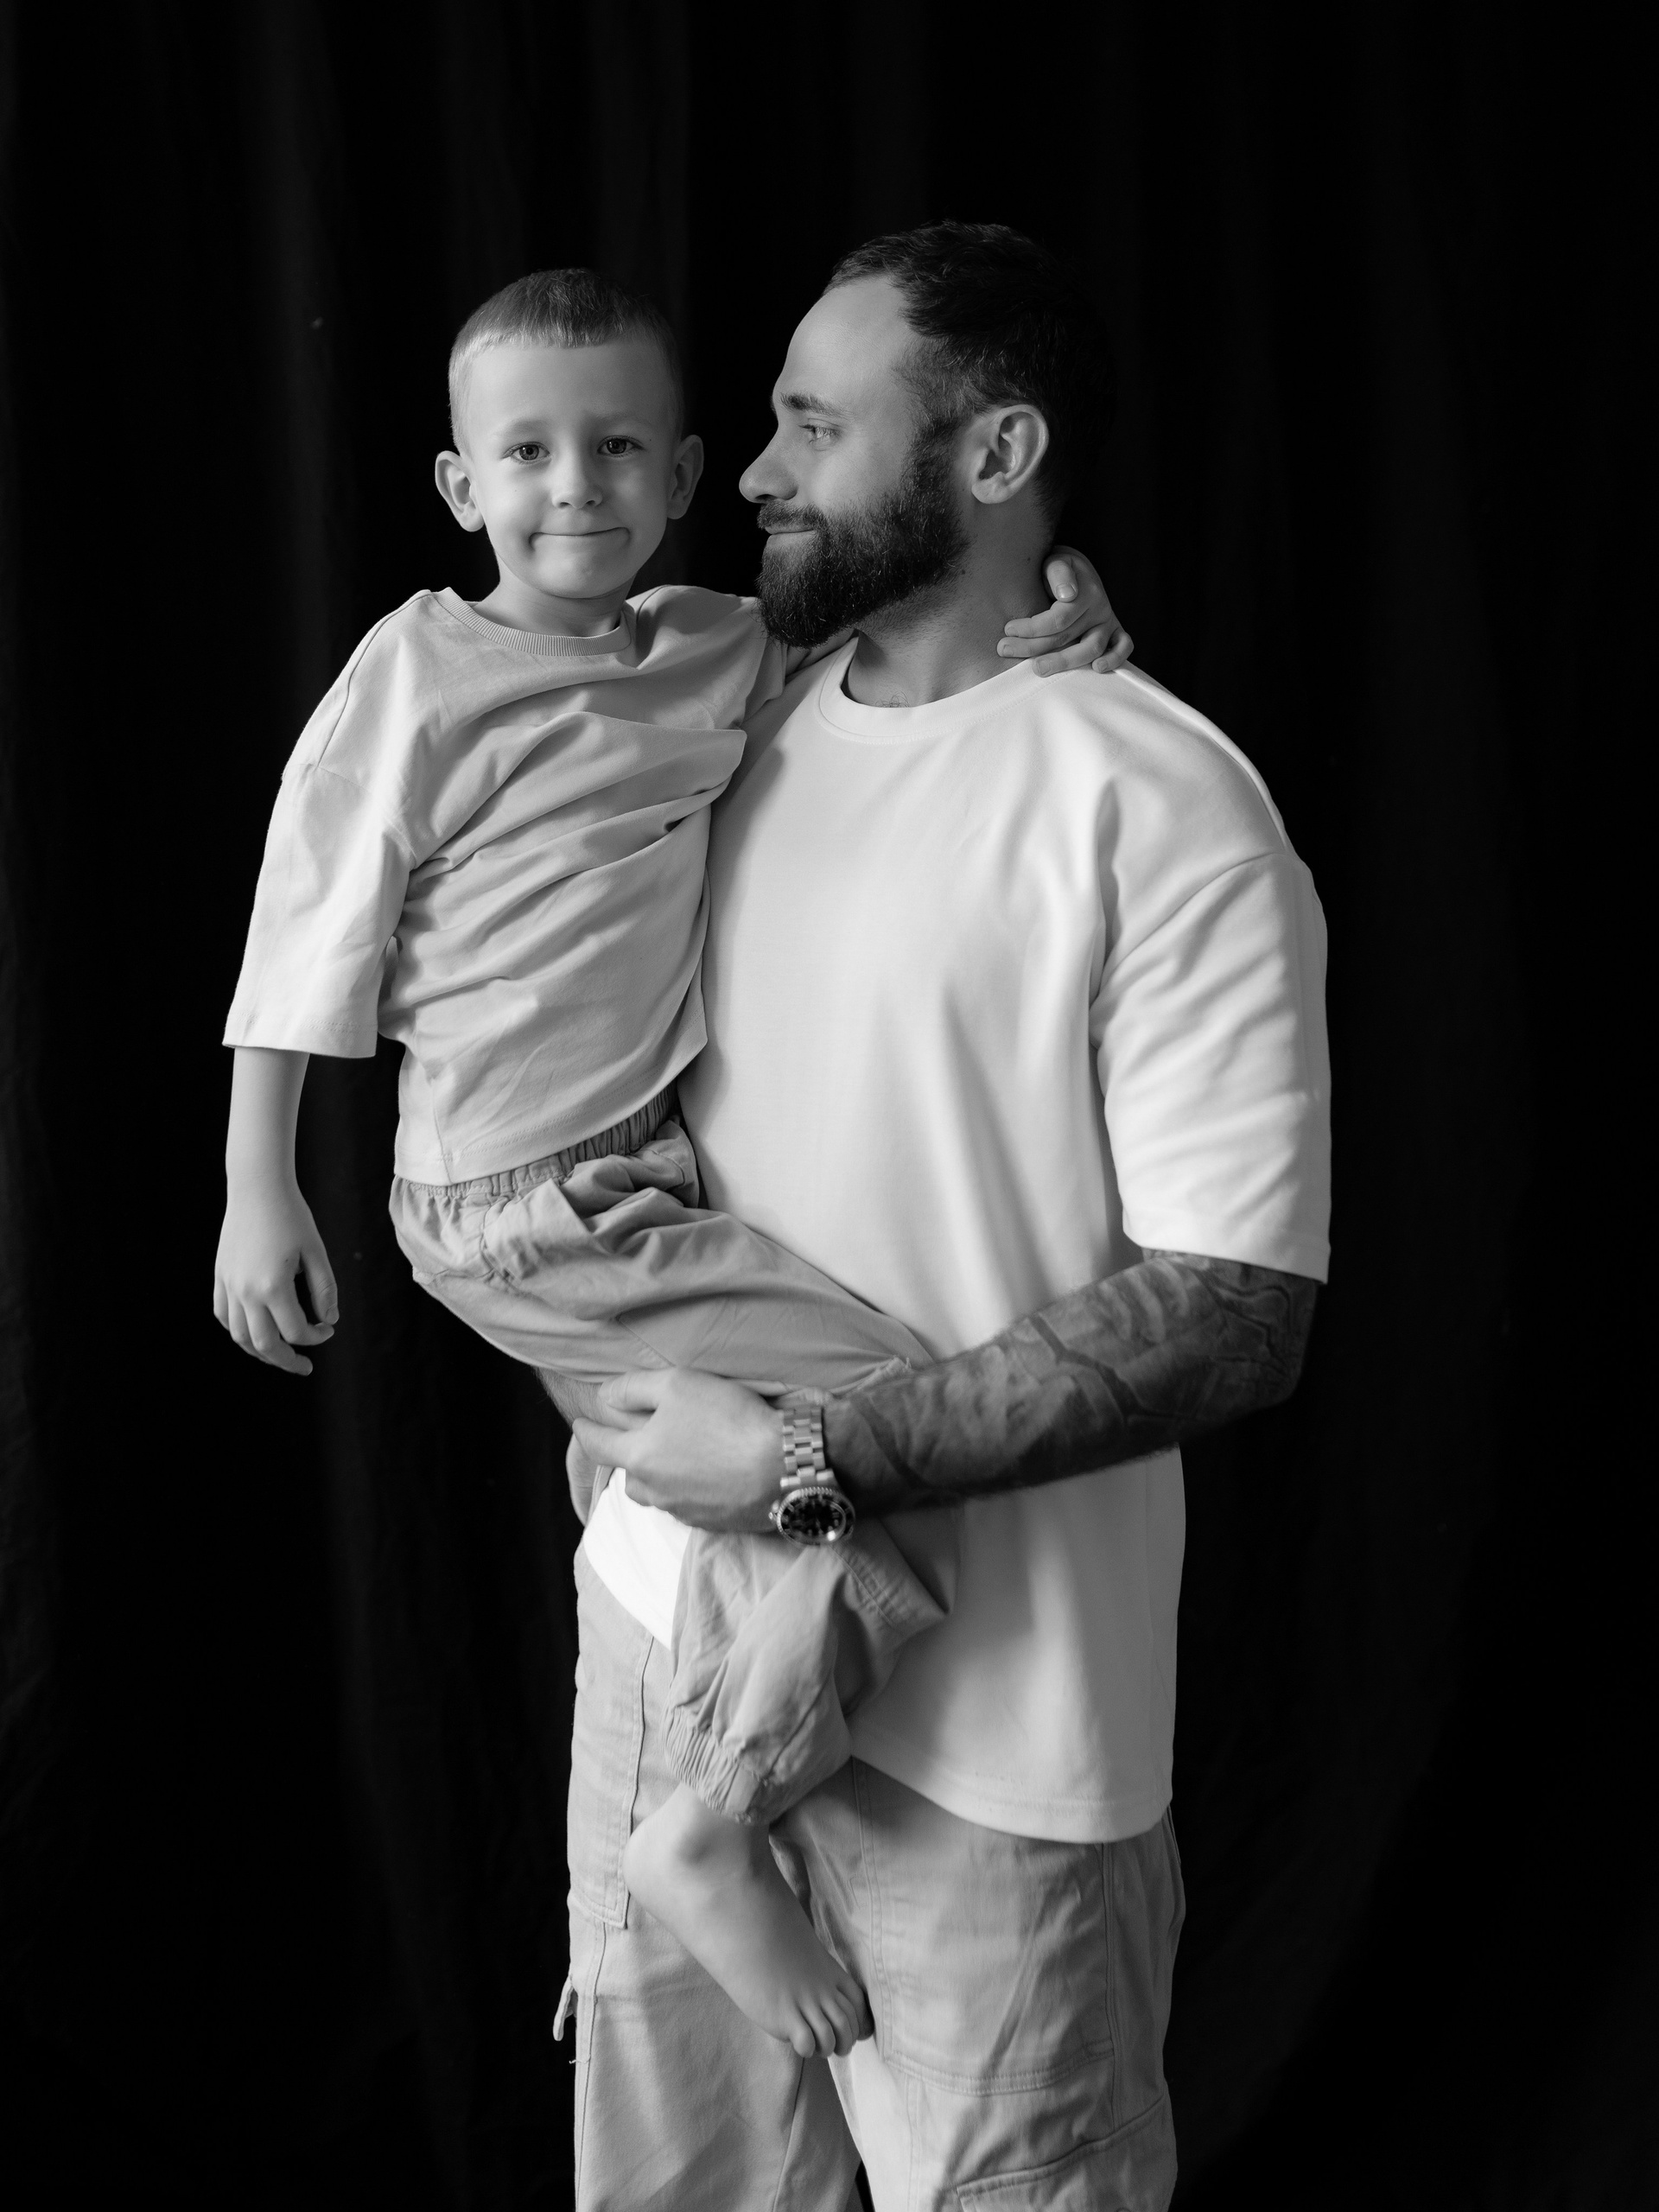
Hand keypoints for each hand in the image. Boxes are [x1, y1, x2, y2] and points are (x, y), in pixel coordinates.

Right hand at [213, 1178, 338, 1375]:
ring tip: (279, 1355)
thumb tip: (329, 1320)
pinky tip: (254, 1331)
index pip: (295, 1331)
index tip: (329, 1328)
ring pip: (239, 1336)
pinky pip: (222, 1315)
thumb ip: (324, 1289)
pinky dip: (237, 1330)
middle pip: (264, 1344)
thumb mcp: (316, 1252)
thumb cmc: (292, 1216)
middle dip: (286, 1361)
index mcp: (273, 1286)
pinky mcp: (220, 1276)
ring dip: (260, 1351)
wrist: (257, 1187)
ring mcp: (229, 1284)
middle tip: (305, 1367)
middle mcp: (246, 1291)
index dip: (316, 1336)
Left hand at [572, 1368, 784, 1532]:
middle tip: (641, 1438)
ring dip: (659, 1476)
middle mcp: (654, 1491)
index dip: (585, 1431)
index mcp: (638, 1458)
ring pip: (657, 1493)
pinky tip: (711, 1473)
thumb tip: (604, 1397)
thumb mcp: (678, 1383)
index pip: (596, 1446)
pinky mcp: (712, 1523)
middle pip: (627, 1475)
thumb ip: (633, 1388)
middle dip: (628, 1457)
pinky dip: (690, 1488)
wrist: (784, 1467)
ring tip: (678, 1457)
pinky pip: (688, 1504)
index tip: (580, 1424)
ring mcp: (683, 1511)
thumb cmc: (727, 1419)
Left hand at [998, 548, 1132, 676]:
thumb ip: (1059, 573)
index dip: (1032, 628)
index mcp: (1085, 591)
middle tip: (1005, 649)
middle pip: (1068, 637)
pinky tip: (1096, 669)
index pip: (1058, 619)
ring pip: (1091, 648)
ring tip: (1038, 669)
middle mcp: (1099, 608)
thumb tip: (1067, 594)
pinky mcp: (1116, 631)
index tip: (1008, 629)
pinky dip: (1116, 659)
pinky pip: (1124, 647)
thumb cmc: (1059, 568)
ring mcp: (1108, 621)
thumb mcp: (1057, 561)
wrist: (1078, 570)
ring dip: (1064, 662)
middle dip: (1033, 647)